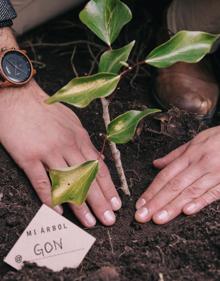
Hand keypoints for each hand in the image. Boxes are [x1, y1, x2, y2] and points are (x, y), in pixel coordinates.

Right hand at [0, 80, 120, 226]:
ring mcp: (48, 152)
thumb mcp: (72, 122)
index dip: (109, 187)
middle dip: (101, 202)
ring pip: (68, 183)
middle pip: (88, 179)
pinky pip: (41, 182)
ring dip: (80, 206)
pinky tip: (58, 211)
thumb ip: (83, 141)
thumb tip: (95, 159)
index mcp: (79, 138)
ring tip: (90, 222)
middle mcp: (67, 146)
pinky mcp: (28, 157)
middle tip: (110, 219)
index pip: (99, 167)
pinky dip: (50, 198)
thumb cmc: (45, 108)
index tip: (116, 203)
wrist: (18, 96)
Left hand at [135, 126, 219, 223]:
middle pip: (174, 186)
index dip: (152, 190)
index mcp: (190, 155)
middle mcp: (199, 165)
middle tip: (142, 216)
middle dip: (156, 202)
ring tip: (158, 218)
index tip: (140, 203)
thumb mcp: (196, 141)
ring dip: (172, 207)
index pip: (165, 175)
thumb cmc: (219, 138)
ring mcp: (214, 174)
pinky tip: (186, 211)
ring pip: (190, 192)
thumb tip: (156, 164)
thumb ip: (175, 155)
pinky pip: (212, 193)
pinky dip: (199, 202)